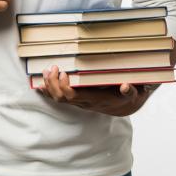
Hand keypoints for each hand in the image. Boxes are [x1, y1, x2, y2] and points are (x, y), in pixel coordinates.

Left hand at [38, 65, 159, 115]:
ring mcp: (79, 102)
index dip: (64, 87)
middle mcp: (84, 103)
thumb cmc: (126, 97)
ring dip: (49, 85)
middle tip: (52, 68)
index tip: (64, 73)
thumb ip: (130, 91)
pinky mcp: (76, 100)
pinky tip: (41, 84)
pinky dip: (48, 91)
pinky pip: (58, 98)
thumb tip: (126, 86)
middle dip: (53, 84)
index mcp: (94, 100)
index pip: (73, 97)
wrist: (124, 107)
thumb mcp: (133, 94)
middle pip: (61, 98)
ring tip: (46, 71)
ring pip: (57, 99)